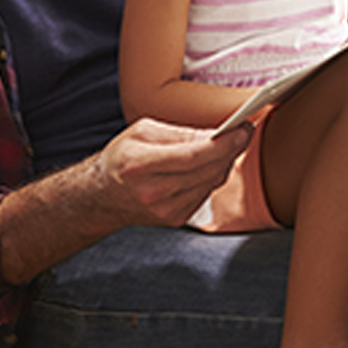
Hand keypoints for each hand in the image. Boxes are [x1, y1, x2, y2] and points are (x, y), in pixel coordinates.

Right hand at [91, 117, 251, 227]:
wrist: (103, 195)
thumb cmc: (123, 156)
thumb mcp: (142, 131)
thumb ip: (179, 133)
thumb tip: (216, 133)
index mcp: (140, 164)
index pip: (193, 156)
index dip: (223, 143)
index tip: (243, 128)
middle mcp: (153, 192)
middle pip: (207, 170)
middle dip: (231, 149)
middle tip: (244, 130)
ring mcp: (166, 210)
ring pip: (211, 182)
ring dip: (225, 162)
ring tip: (230, 143)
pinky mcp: (176, 218)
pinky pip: (206, 193)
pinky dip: (213, 176)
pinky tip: (211, 163)